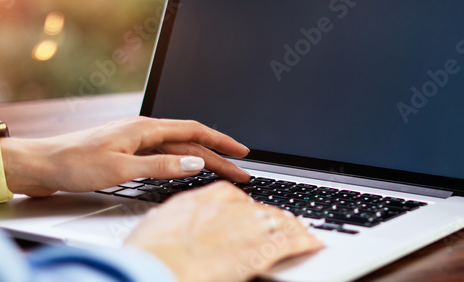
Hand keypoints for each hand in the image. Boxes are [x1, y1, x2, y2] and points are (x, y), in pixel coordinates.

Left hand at [2, 116, 251, 196]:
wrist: (39, 164)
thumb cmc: (74, 163)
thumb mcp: (121, 168)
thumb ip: (161, 165)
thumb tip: (195, 161)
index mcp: (144, 128)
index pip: (194, 131)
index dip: (221, 141)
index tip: (242, 152)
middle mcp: (141, 130)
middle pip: (189, 141)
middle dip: (217, 155)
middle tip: (240, 171)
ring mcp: (133, 140)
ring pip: (177, 148)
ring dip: (201, 158)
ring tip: (221, 170)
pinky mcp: (124, 151)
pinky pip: (163, 154)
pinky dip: (181, 161)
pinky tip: (185, 168)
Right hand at [126, 182, 322, 281]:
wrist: (156, 267)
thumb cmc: (151, 253)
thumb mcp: (160, 223)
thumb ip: (180, 217)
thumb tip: (180, 220)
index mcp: (206, 196)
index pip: (238, 197)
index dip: (251, 209)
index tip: (255, 215)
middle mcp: (232, 207)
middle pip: (263, 209)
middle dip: (275, 219)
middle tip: (285, 226)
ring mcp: (250, 226)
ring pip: (282, 222)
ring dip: (295, 228)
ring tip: (303, 234)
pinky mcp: (262, 249)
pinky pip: (292, 241)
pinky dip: (306, 242)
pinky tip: (313, 244)